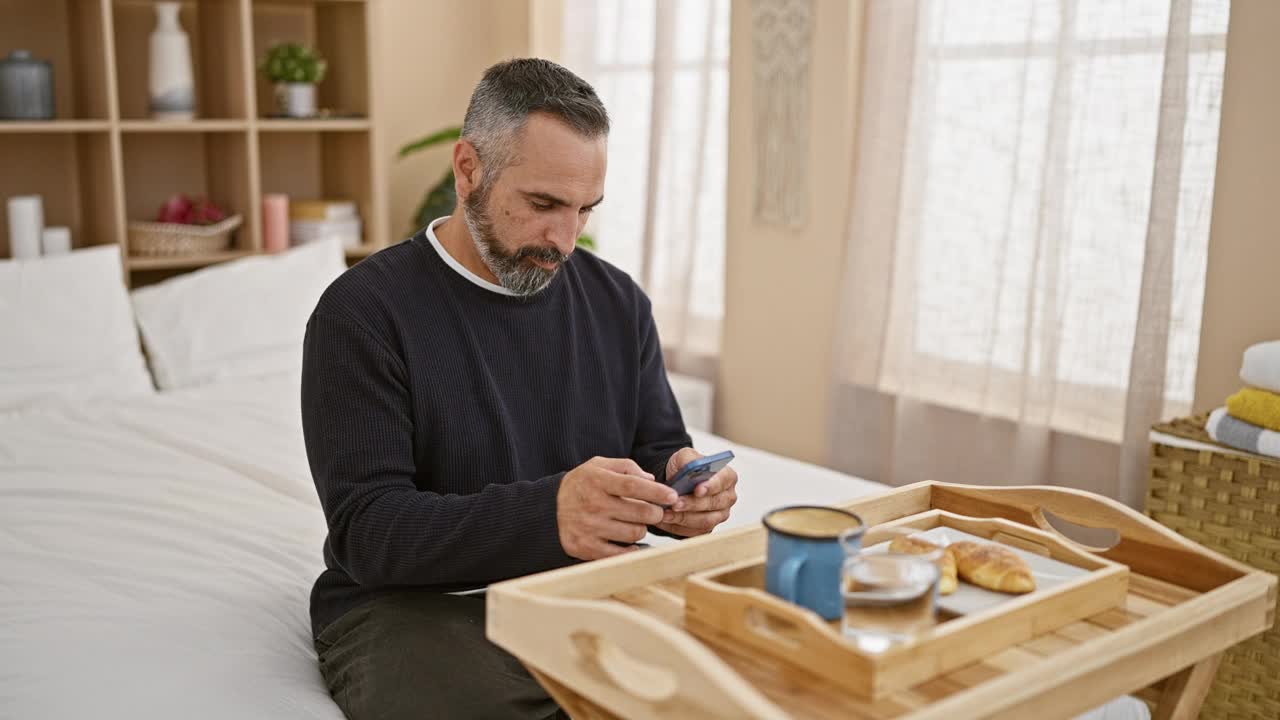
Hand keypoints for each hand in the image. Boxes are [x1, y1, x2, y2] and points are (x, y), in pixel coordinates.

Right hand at [556, 456, 677, 560]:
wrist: (548, 509)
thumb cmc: (580, 485)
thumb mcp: (598, 466)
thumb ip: (626, 467)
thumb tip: (652, 479)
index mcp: (597, 481)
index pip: (634, 486)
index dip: (657, 492)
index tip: (672, 496)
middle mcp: (593, 504)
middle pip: (640, 512)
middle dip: (655, 512)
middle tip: (655, 511)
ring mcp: (590, 528)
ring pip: (635, 533)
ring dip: (642, 529)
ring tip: (635, 522)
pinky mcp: (587, 548)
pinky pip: (621, 553)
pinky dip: (633, 549)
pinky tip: (631, 541)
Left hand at [654, 448, 737, 536]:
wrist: (676, 483)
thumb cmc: (684, 469)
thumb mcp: (684, 457)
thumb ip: (688, 460)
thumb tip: (690, 469)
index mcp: (727, 477)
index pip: (723, 481)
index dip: (711, 486)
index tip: (697, 489)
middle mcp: (727, 497)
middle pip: (714, 504)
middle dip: (692, 504)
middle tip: (675, 503)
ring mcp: (719, 515)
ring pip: (705, 521)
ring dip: (683, 518)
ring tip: (665, 513)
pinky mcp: (707, 528)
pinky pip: (694, 532)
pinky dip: (677, 526)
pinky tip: (664, 520)